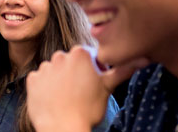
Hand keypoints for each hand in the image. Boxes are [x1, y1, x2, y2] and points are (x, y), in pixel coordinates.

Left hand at [26, 47, 148, 131]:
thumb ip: (123, 70)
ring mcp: (44, 67)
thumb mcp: (108, 87)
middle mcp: (60, 55)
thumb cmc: (88, 109)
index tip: (95, 83)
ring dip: (60, 79)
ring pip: (55, 70)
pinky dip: (45, 87)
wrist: (62, 128)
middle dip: (76, 72)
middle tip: (81, 91)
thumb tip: (145, 58)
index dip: (94, 69)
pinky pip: (40, 80)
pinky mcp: (32, 80)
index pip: (89, 55)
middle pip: (71, 61)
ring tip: (67, 97)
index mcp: (80, 53)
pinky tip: (54, 99)